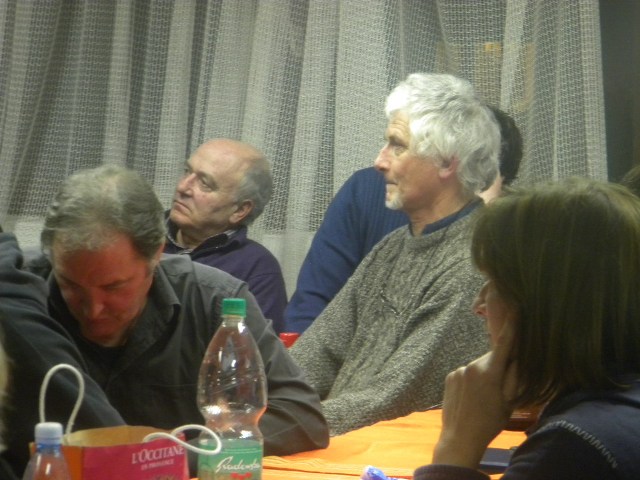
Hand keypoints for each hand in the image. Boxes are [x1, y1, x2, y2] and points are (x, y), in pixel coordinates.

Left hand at [432, 321, 517, 468]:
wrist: (460, 438)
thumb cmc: (490, 422)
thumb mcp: (509, 401)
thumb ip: (514, 377)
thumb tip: (517, 357)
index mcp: (490, 371)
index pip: (504, 344)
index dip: (512, 326)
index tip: (516, 307)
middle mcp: (472, 365)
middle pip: (493, 358)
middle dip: (500, 367)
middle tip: (502, 389)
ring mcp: (459, 370)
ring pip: (480, 366)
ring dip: (485, 375)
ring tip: (484, 398)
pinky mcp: (450, 376)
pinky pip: (467, 373)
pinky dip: (473, 380)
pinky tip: (472, 398)